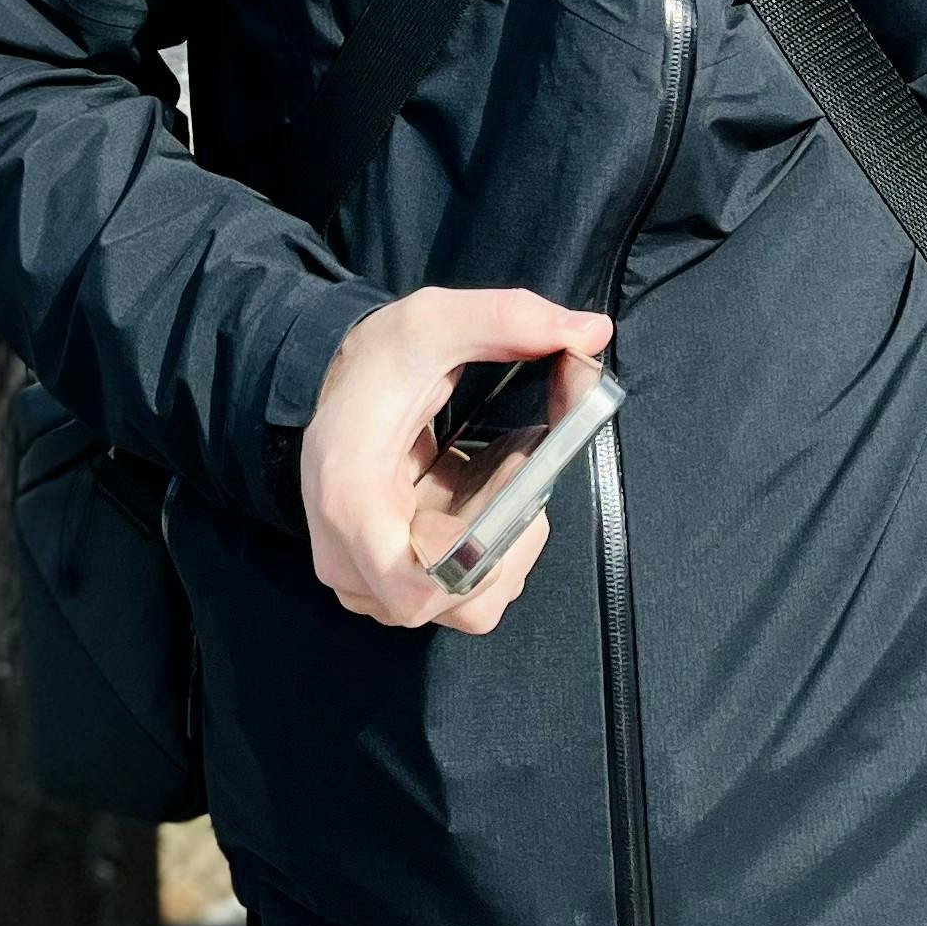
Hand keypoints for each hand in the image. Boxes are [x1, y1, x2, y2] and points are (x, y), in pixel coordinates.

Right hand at [301, 288, 612, 635]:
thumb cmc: (377, 361)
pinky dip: (485, 555)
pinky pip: (452, 594)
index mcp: (351, 500)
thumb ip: (510, 321)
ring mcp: (362, 576)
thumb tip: (592, 331)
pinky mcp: (382, 580)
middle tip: (519, 477)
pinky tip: (481, 500)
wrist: (334, 381)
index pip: (413, 590)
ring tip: (501, 483)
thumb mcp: (436, 321)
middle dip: (510, 546)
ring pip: (461, 604)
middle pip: (454, 602)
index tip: (507, 507)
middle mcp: (346, 554)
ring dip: (502, 551)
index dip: (479, 565)